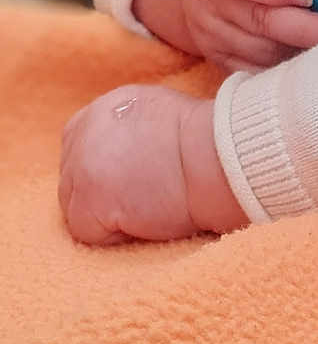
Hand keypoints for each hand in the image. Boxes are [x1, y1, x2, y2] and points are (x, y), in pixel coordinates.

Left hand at [59, 85, 246, 244]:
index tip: (130, 183)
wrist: (220, 157)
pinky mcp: (90, 197)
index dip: (102, 170)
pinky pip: (87, 232)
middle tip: (143, 200)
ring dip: (108, 215)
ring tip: (149, 208)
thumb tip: (125, 155)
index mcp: (107, 107)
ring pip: (75, 206)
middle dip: (100, 195)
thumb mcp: (162, 116)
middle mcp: (87, 129)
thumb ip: (132, 130)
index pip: (79, 144)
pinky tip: (146, 220)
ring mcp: (83, 163)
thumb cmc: (210, 144)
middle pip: (71, 177)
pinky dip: (115, 236)